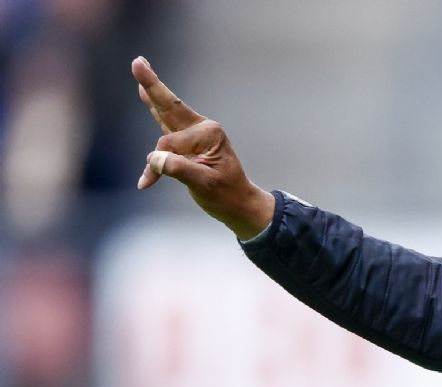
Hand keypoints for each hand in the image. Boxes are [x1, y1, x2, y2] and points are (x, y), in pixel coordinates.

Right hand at [132, 56, 273, 239]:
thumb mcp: (203, 184)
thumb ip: (178, 169)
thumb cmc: (225, 195)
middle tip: (138, 61)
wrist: (238, 205)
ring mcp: (197, 134)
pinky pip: (167, 123)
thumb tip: (153, 159)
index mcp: (209, 134)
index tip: (149, 180)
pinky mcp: (190, 142)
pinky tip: (144, 95)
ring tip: (140, 67)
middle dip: (152, 84)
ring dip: (152, 91)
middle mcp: (203, 128)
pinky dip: (155, 111)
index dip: (159, 162)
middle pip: (171, 105)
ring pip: (168, 110)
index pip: (170, 142)